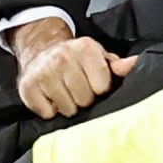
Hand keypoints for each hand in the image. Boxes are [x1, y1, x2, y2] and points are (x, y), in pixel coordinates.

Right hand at [17, 27, 135, 118]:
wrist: (40, 51)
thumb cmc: (76, 60)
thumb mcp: (99, 57)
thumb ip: (117, 65)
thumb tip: (134, 64)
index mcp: (85, 48)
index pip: (102, 86)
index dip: (100, 88)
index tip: (93, 83)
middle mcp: (63, 57)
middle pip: (85, 100)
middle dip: (83, 99)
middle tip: (76, 88)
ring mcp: (43, 72)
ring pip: (67, 109)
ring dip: (67, 105)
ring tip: (64, 92)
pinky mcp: (28, 87)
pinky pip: (47, 113)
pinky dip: (49, 109)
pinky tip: (50, 96)